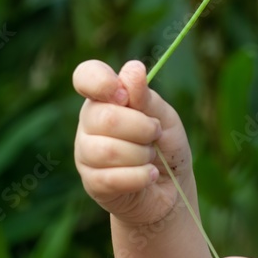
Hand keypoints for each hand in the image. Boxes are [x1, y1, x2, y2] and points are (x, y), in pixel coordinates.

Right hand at [73, 59, 194, 225]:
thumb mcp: (164, 117)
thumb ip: (146, 97)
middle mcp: (89, 123)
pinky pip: (112, 178)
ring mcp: (86, 154)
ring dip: (142, 155)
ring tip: (151, 158)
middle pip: (104, 117)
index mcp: (105, 99)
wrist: (172, 188)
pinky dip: (141, 176)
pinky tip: (151, 175)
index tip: (125, 95)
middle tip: (154, 135)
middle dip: (142, 128)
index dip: (102, 82)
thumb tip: (132, 69)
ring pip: (107, 150)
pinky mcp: (92, 183)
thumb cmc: (166, 146)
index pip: (86, 76)